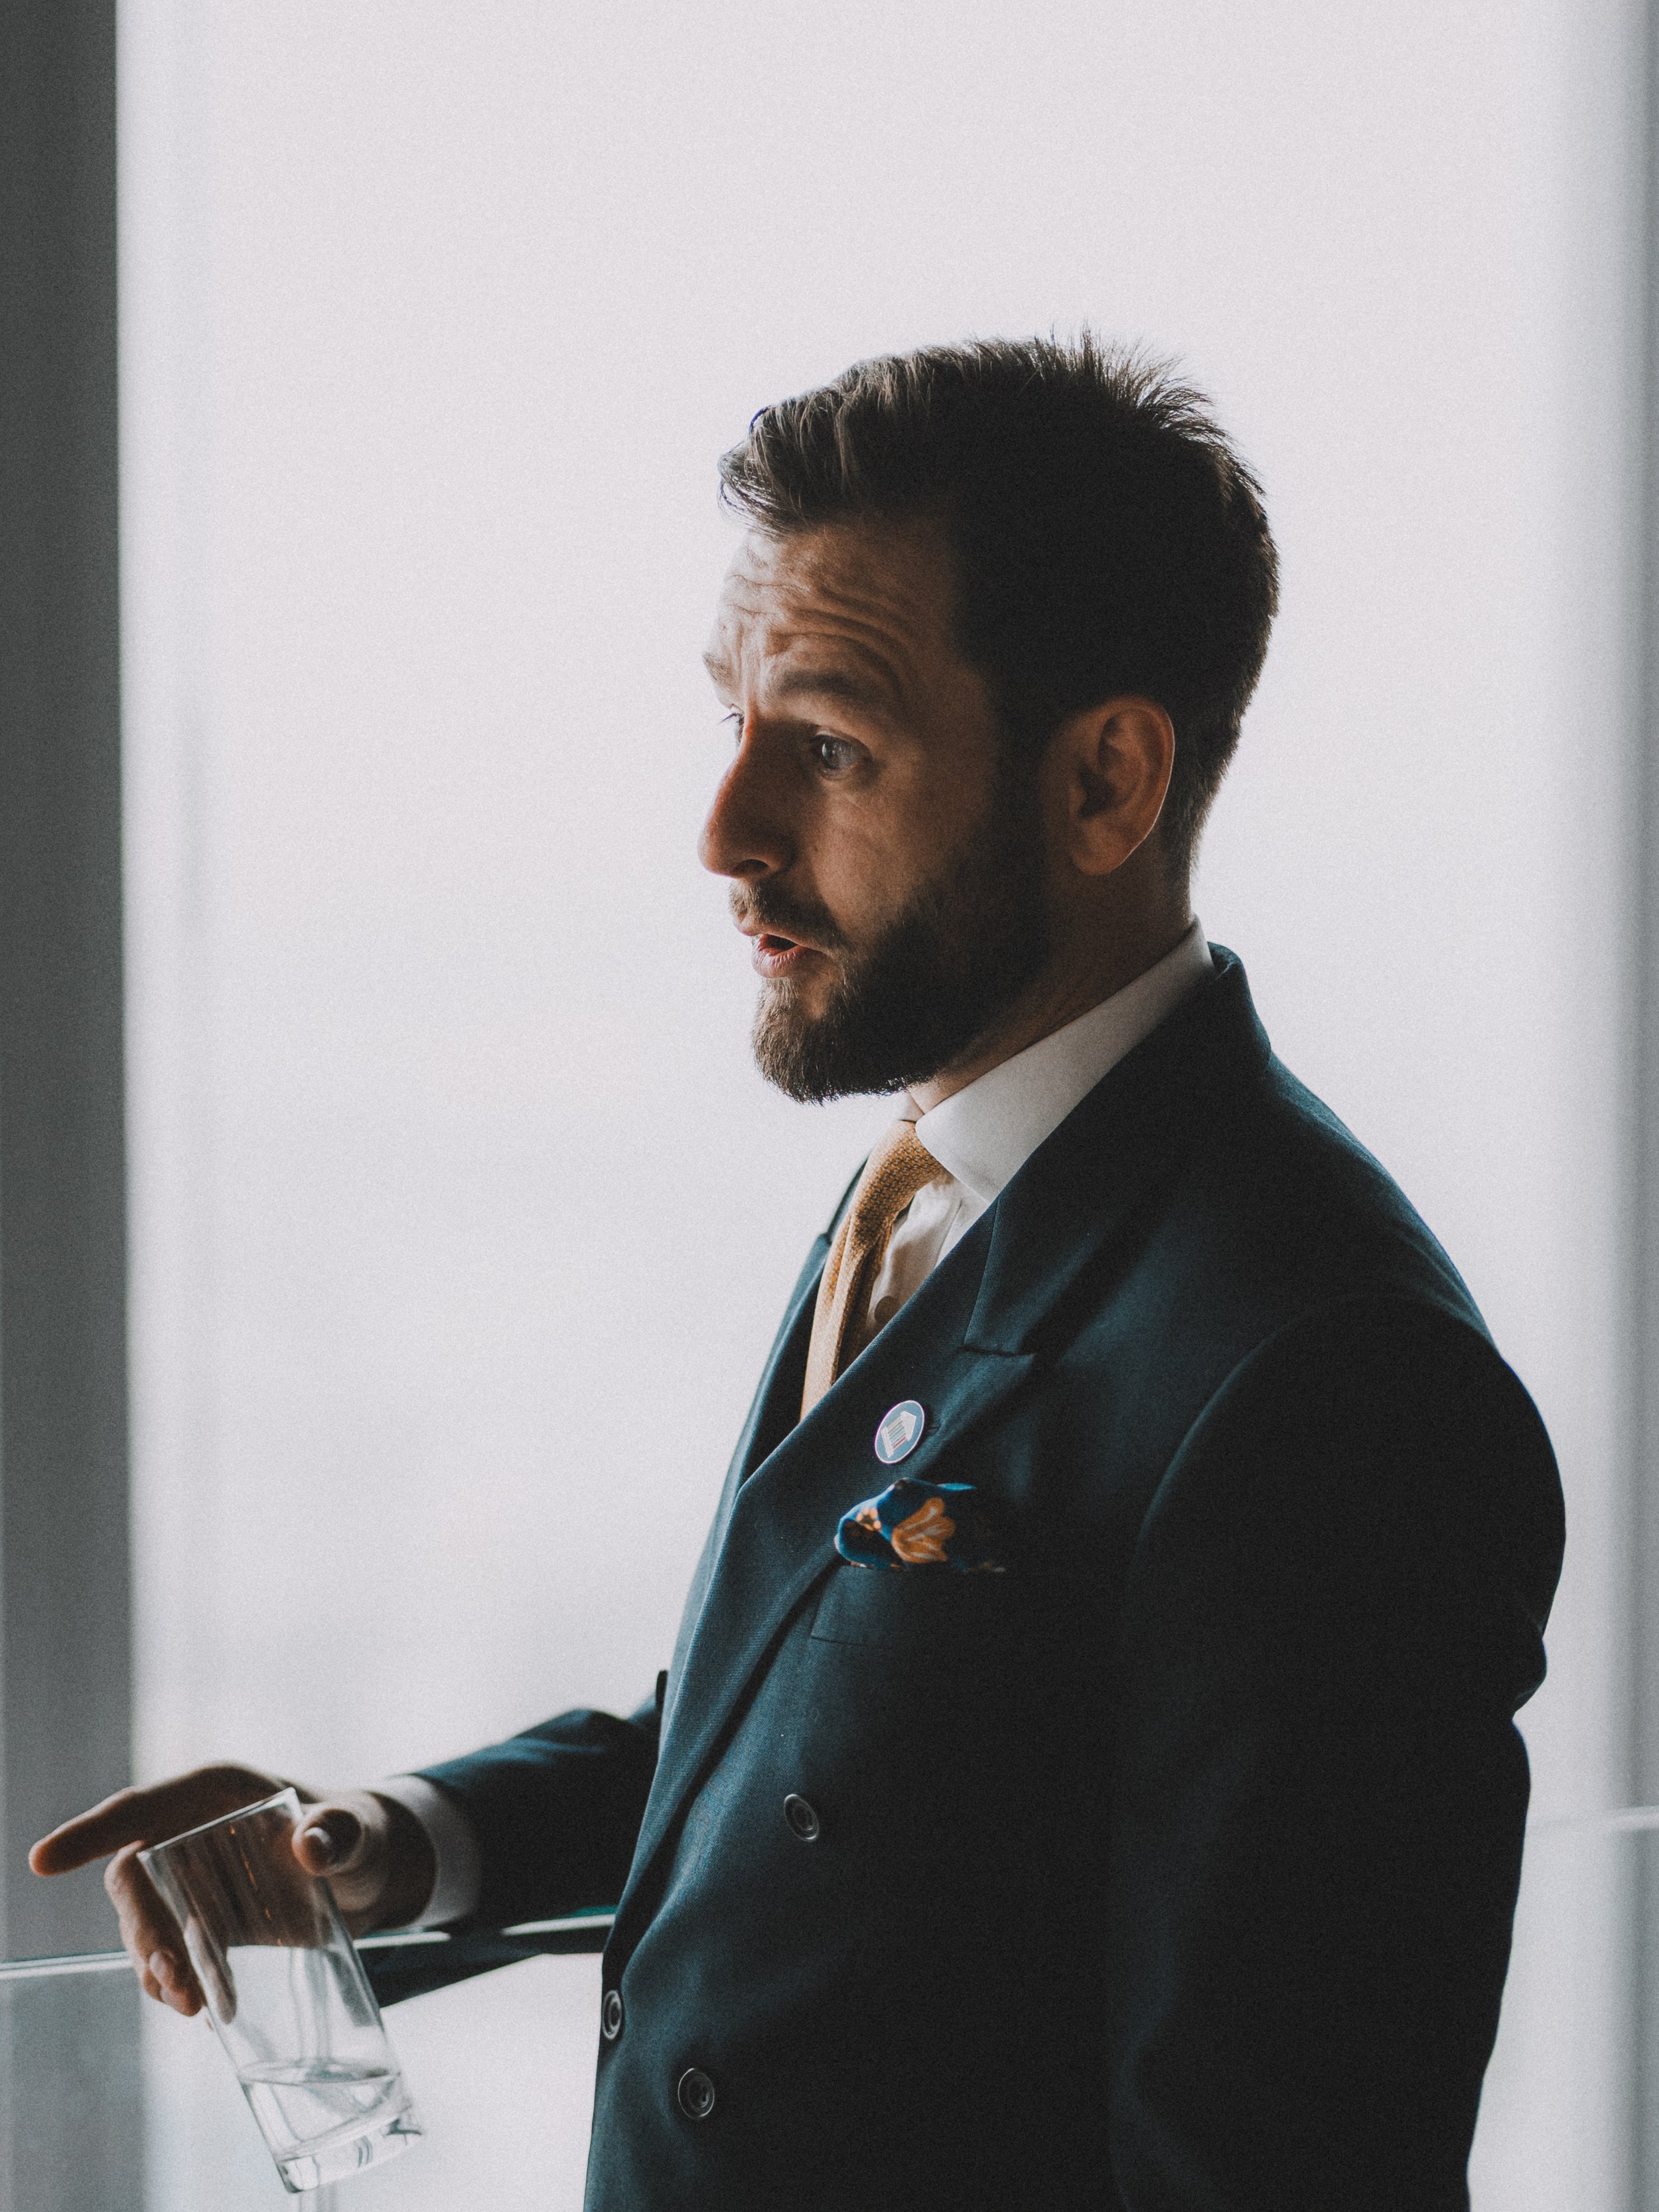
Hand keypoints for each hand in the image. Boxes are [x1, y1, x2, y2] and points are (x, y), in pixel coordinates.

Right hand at [29, 1764, 436, 2016]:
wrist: (370, 1874)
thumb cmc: (359, 1832)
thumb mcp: (357, 1830)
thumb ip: (339, 1832)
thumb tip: (311, 1847)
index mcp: (216, 1793)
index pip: (139, 1808)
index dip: (90, 1833)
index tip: (43, 1862)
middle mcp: (190, 1832)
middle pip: (133, 1879)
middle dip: (142, 1931)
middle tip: (174, 1978)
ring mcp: (191, 1879)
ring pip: (144, 1924)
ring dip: (154, 1966)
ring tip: (194, 2004)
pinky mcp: (201, 1920)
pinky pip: (165, 1952)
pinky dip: (172, 1981)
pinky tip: (199, 2005)